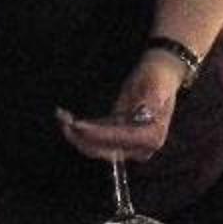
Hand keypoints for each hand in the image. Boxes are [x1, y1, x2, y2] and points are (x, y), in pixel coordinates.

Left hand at [56, 52, 186, 163]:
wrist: (161, 73)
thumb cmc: (157, 77)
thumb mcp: (155, 85)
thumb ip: (150, 100)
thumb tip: (144, 112)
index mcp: (151, 137)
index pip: (118, 139)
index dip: (96, 134)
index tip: (77, 124)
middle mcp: (139, 147)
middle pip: (103, 149)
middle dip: (80, 137)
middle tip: (63, 119)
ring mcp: (127, 144)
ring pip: (95, 146)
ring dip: (75, 134)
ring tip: (61, 116)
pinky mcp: (116, 136)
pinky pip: (94, 138)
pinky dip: (80, 130)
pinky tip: (66, 117)